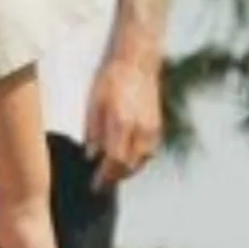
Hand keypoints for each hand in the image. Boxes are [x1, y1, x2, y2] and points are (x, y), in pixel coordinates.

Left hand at [85, 50, 162, 191]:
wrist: (137, 62)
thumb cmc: (111, 79)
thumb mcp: (93, 103)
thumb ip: (92, 131)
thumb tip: (91, 155)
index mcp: (122, 123)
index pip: (115, 161)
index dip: (105, 177)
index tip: (95, 186)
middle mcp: (140, 129)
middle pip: (129, 166)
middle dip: (114, 178)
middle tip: (101, 183)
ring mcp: (152, 128)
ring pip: (141, 162)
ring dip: (126, 171)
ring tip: (112, 173)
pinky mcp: (158, 125)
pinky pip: (149, 152)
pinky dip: (137, 160)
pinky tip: (127, 159)